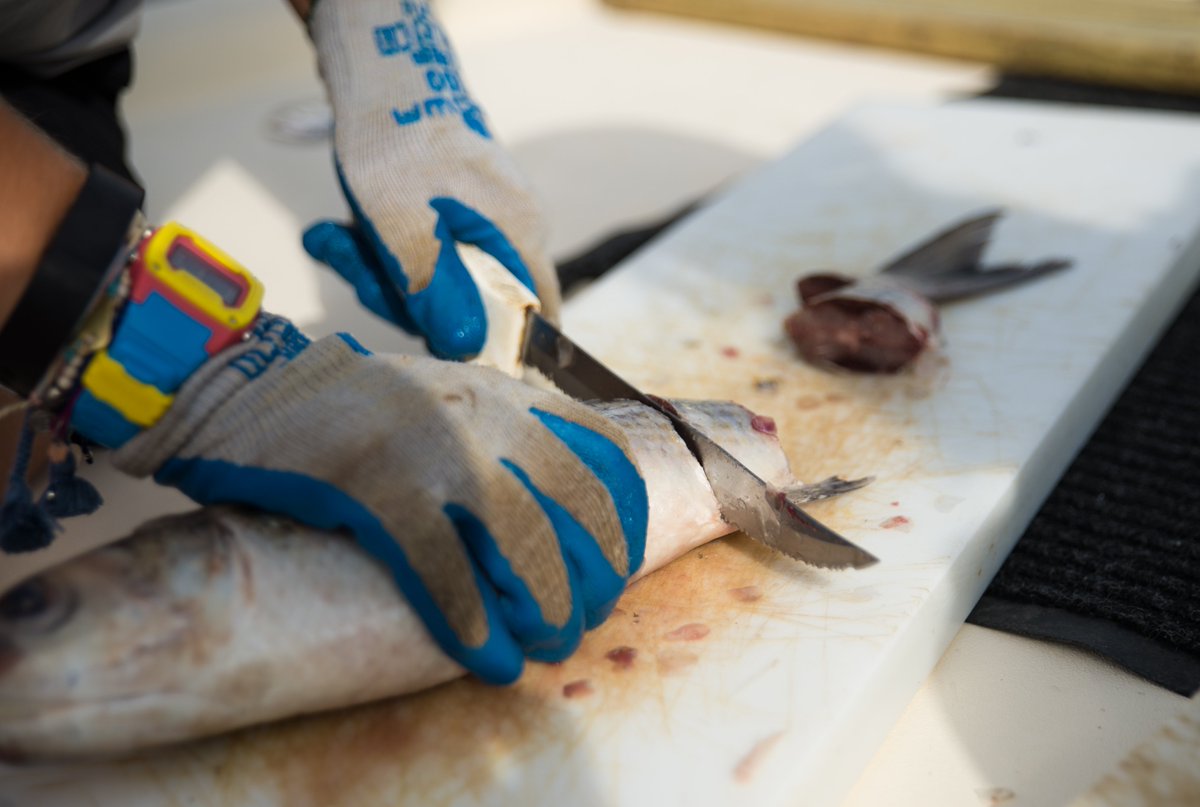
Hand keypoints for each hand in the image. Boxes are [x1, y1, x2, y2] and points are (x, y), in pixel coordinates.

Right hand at [109, 316, 647, 683]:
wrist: (253, 385)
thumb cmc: (352, 403)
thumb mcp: (447, 392)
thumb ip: (502, 426)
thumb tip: (549, 495)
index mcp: (503, 395)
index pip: (602, 453)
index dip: (621, 518)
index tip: (614, 562)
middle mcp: (483, 420)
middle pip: (580, 508)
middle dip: (594, 574)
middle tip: (581, 617)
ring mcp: (434, 456)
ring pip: (526, 545)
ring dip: (546, 608)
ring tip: (544, 643)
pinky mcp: (381, 495)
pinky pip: (446, 575)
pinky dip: (474, 626)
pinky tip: (488, 658)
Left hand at [303, 0, 558, 359]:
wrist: (376, 62)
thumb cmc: (391, 136)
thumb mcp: (399, 223)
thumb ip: (434, 290)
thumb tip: (465, 348)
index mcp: (518, 232)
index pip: (537, 316)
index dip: (495, 348)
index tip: (435, 345)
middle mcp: (513, 228)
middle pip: (476, 306)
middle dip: (407, 299)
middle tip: (358, 270)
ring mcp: (485, 217)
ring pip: (441, 281)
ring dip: (380, 273)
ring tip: (335, 238)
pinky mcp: (455, 209)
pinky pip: (425, 254)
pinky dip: (381, 251)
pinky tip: (341, 231)